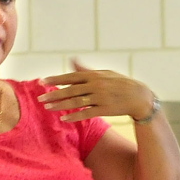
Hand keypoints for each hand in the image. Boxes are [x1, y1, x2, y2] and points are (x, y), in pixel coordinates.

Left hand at [38, 60, 155, 123]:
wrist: (139, 96)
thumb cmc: (119, 84)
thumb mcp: (103, 73)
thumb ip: (86, 70)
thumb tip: (71, 60)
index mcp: (94, 75)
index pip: (71, 76)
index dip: (56, 79)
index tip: (42, 82)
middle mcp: (96, 85)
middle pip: (70, 90)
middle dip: (54, 94)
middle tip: (40, 98)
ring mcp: (100, 98)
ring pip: (76, 102)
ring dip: (60, 105)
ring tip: (47, 108)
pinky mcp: (105, 109)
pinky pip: (86, 114)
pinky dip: (75, 116)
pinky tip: (63, 119)